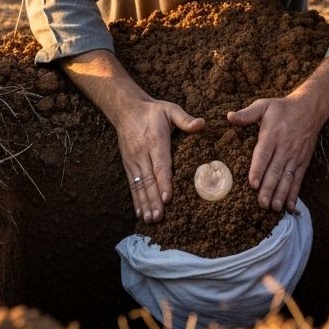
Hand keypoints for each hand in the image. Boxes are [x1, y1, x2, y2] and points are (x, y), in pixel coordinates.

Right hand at [111, 99, 203, 222]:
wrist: (126, 109)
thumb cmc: (153, 111)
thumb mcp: (170, 109)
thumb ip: (185, 119)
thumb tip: (202, 124)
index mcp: (155, 140)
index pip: (159, 164)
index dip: (163, 182)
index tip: (167, 197)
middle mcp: (142, 153)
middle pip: (149, 180)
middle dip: (154, 200)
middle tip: (159, 216)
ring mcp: (133, 161)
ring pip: (140, 186)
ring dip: (145, 203)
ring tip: (150, 219)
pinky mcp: (128, 166)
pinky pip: (132, 185)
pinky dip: (136, 200)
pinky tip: (140, 213)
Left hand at [227, 96, 324, 212]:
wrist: (310, 108)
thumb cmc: (283, 108)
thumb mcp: (264, 105)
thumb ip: (247, 113)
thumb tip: (229, 117)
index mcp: (272, 134)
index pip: (264, 154)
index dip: (258, 170)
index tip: (252, 184)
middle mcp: (285, 147)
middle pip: (275, 171)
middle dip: (268, 188)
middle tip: (261, 204)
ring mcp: (295, 156)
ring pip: (287, 178)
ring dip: (281, 194)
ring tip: (274, 208)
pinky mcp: (303, 162)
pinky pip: (298, 180)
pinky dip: (294, 194)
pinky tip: (290, 206)